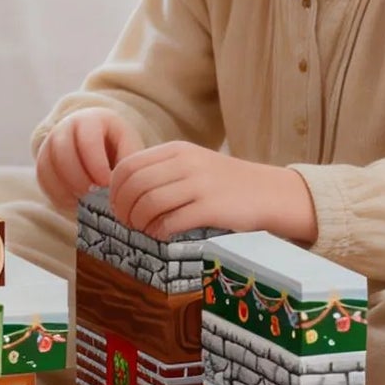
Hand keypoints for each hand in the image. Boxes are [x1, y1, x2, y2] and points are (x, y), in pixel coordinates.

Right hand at [35, 109, 145, 205]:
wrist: (100, 143)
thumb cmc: (118, 146)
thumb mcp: (129, 148)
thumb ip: (128, 163)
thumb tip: (121, 185)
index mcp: (90, 120)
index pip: (87, 140)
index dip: (96, 165)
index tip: (107, 184)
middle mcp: (65, 128)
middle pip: (62, 152)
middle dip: (79, 179)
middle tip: (95, 197)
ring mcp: (50, 144)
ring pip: (48, 166)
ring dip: (67, 189)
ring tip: (86, 201)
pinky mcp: (43, 162)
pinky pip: (43, 180)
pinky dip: (57, 195)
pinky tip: (75, 203)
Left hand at [107, 142, 315, 242]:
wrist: (269, 192)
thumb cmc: (224, 183)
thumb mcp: (191, 164)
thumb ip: (161, 170)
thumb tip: (121, 190)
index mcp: (177, 150)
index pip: (128, 166)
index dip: (115, 189)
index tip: (117, 206)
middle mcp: (186, 163)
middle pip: (135, 185)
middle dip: (123, 208)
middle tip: (126, 222)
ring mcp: (200, 184)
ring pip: (149, 203)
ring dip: (139, 221)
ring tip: (143, 230)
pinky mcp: (212, 208)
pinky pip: (172, 221)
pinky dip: (159, 231)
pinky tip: (161, 235)